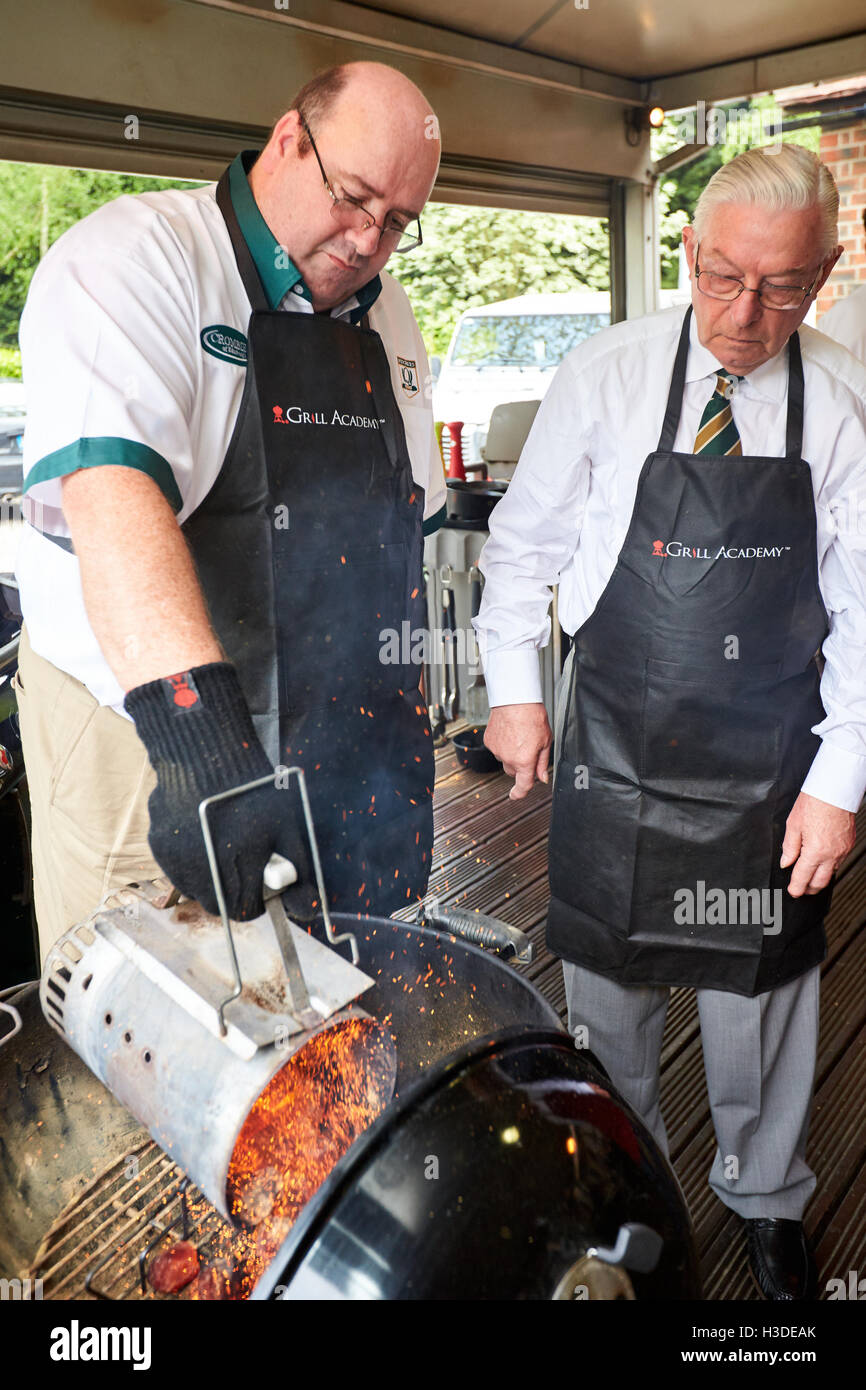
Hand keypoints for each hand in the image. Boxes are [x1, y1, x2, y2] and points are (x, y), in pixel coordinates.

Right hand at [125, 662, 312, 920]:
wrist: (206, 751)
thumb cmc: (254, 789)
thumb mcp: (289, 828)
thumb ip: (299, 873)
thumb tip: (307, 910)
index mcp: (236, 868)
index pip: (244, 911)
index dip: (257, 901)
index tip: (262, 885)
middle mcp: (200, 870)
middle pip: (217, 905)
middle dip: (233, 894)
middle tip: (244, 867)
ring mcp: (175, 858)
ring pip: (194, 889)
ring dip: (210, 880)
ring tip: (223, 848)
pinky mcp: (159, 844)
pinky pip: (176, 868)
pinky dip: (190, 862)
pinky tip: (203, 835)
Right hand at [484, 703, 552, 799]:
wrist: (514, 699)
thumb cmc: (532, 716)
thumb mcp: (545, 741)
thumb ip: (542, 762)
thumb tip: (542, 777)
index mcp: (524, 761)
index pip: (522, 785)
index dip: (520, 794)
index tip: (516, 796)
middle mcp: (508, 758)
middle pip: (514, 771)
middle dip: (521, 765)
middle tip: (528, 749)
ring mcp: (496, 750)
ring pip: (504, 760)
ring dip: (511, 754)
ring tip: (519, 736)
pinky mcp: (488, 741)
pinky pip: (496, 749)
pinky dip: (502, 745)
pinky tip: (509, 732)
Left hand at [781, 792, 855, 896]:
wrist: (834, 790)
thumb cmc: (814, 802)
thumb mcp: (793, 825)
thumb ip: (789, 847)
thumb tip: (785, 862)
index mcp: (815, 851)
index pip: (803, 877)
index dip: (796, 888)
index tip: (792, 892)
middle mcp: (831, 854)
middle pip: (820, 882)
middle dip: (809, 889)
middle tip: (800, 889)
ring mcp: (842, 850)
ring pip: (831, 873)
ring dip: (820, 878)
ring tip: (810, 876)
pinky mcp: (848, 844)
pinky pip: (838, 862)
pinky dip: (829, 866)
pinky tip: (821, 862)